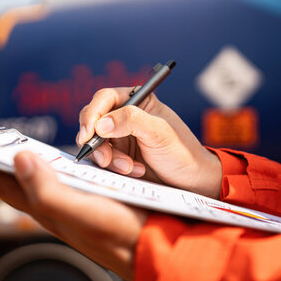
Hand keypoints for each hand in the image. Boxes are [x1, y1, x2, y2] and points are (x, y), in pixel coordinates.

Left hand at [0, 130, 145, 280]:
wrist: (150, 246)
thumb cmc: (118, 231)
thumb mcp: (81, 211)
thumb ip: (48, 190)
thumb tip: (19, 159)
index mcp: (44, 207)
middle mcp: (49, 205)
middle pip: (9, 179)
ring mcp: (66, 203)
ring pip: (31, 178)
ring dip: (13, 159)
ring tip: (3, 145)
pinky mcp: (83, 198)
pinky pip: (52, 177)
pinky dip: (42, 163)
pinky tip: (49, 159)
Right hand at [77, 88, 221, 198]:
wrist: (191, 181)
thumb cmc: (182, 151)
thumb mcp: (159, 132)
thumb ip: (131, 121)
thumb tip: (101, 123)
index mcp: (137, 101)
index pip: (104, 98)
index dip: (93, 114)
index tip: (89, 133)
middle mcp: (125, 117)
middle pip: (94, 121)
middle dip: (97, 141)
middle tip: (106, 159)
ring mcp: (119, 137)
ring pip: (96, 143)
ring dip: (109, 158)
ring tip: (130, 168)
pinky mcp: (118, 156)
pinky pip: (103, 160)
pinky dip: (114, 167)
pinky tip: (134, 171)